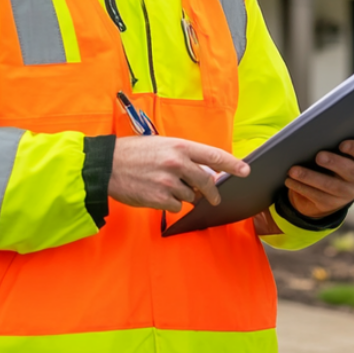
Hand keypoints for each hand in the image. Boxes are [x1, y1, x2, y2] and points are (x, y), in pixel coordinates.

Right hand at [109, 135, 249, 212]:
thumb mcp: (162, 145)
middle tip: (214, 197)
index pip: (214, 155)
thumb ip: (185, 157)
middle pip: (207, 182)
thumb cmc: (134, 153)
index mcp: (180, 146)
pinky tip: (158, 195)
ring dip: (183, 195)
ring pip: (190, 196)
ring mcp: (169, 182)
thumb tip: (206, 172)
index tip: (245, 171)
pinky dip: (170, 204)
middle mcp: (177, 163)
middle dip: (212, 192)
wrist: (107, 166)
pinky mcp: (159, 199)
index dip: (233, 164)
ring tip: (165, 186)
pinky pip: (176, 206)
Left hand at [284, 139, 353, 217]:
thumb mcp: (336, 150)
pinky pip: (317, 196)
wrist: (327, 187)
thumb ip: (331, 142)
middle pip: (350, 171)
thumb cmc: (331, 157)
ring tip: (293, 170)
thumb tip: (312, 134)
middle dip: (334, 163)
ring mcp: (348, 193)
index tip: (342, 144)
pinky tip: (290, 181)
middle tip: (318, 156)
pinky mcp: (332, 204)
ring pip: (331, 186)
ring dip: (310, 177)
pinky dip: (301, 187)